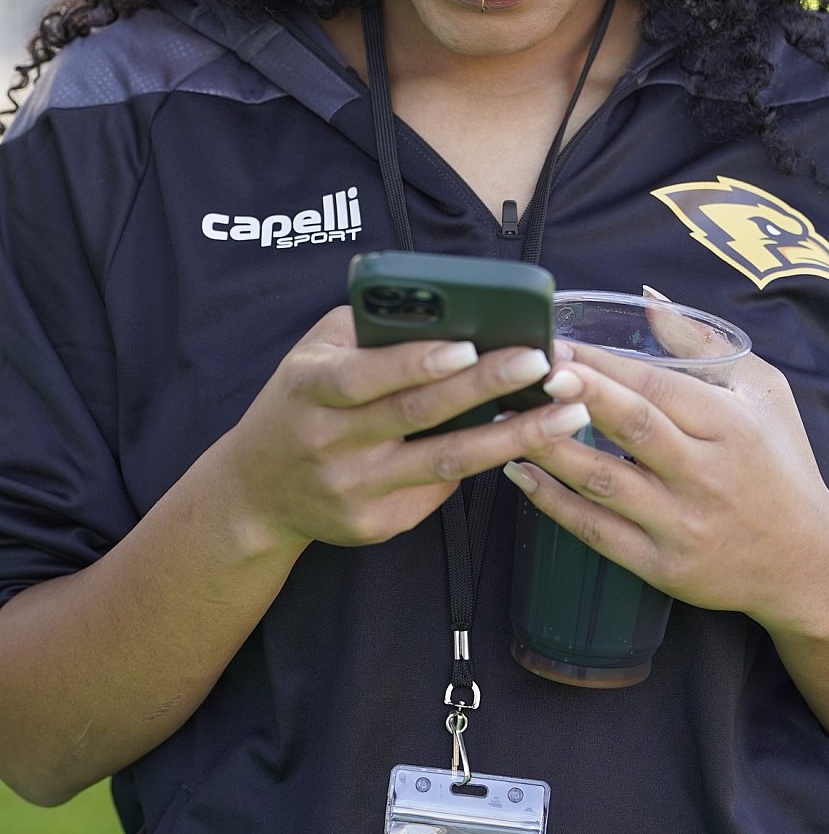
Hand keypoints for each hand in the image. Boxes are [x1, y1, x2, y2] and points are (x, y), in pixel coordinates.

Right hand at [218, 307, 588, 555]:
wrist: (256, 493)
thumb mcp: (315, 352)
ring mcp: (354, 491)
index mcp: (309, 389)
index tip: (469, 343)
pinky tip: (533, 442)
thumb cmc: (300, 400)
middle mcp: (330, 444)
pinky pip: (440, 489)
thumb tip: (452, 309)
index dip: (416, 362)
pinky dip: (489, 462)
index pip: (365, 376)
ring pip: (446, 463)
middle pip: (418, 416)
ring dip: (513, 436)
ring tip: (567, 413)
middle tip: (542, 364)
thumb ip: (370, 330)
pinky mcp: (377, 525)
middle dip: (486, 388)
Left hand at [502, 339, 828, 633]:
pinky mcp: (663, 568)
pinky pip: (597, 533)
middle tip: (530, 369)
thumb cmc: (782, 465)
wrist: (808, 566)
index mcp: (731, 427)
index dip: (605, 365)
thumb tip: (648, 297)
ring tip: (507, 417)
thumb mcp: (764, 393)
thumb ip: (703, 345)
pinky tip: (521, 472)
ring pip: (604, 482)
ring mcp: (682, 525)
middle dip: (577, 395)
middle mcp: (706, 476)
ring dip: (550, 447)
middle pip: (632, 428)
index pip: (659, 387)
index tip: (558, 344)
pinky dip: (553, 502)